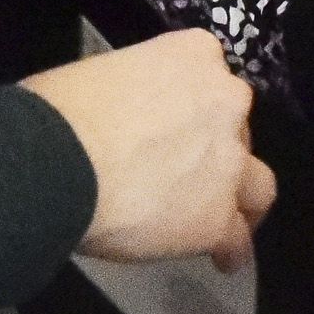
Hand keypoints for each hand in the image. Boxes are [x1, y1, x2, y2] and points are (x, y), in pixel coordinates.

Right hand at [19, 30, 275, 273]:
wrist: (57, 162)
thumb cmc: (59, 111)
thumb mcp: (101, 73)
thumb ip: (134, 92)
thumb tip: (118, 119)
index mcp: (195, 55)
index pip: (210, 77)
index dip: (194, 106)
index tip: (177, 123)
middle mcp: (226, 102)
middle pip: (236, 129)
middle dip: (217, 149)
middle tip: (188, 171)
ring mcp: (228, 162)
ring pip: (256, 184)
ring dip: (241, 198)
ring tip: (227, 218)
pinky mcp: (217, 217)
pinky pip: (236, 238)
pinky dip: (230, 249)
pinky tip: (221, 259)